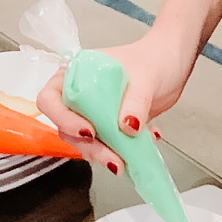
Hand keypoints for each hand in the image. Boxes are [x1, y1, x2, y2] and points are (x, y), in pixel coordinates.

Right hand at [37, 31, 195, 164]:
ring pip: (85, 142)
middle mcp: (79, 94)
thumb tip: (127, 126)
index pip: (50, 99)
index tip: (88, 131)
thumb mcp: (146, 77)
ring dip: (103, 155)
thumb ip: (136, 101)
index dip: (63, 118)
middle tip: (112, 158)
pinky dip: (122, 151)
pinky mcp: (109, 127)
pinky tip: (143, 145)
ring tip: (125, 161)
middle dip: (88, 147)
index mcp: (76, 74)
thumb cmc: (154, 59)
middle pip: (67, 127)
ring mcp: (94, 112)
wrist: (172, 65)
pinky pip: (107, 145)